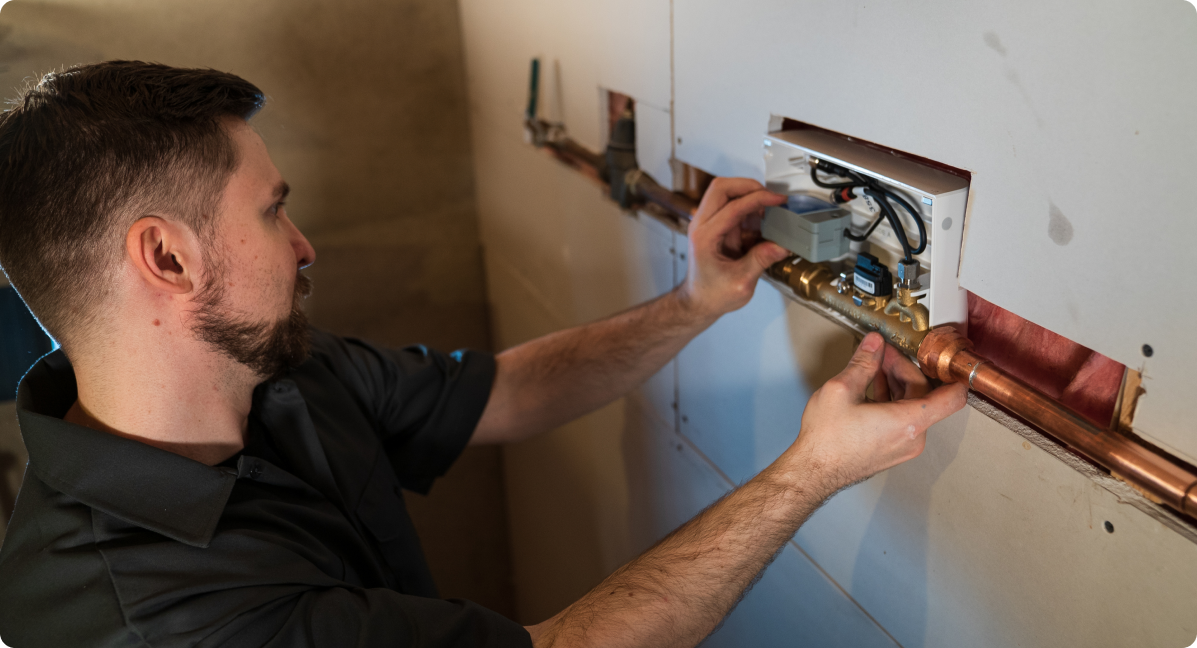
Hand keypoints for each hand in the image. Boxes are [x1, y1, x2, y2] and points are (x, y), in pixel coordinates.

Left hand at [679, 177, 790, 320]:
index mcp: (705, 237)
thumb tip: (781, 245)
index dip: (758, 199)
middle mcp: (702, 225)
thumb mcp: (740, 283)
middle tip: (771, 197)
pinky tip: (762, 222)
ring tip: (769, 211)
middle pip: (722, 187)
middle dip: (749, 186)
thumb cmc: (711, 294)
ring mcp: (707, 223)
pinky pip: (732, 206)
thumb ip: (760, 261)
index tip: (778, 200)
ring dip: (750, 196)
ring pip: (726, 193)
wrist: (699, 301)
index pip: (732, 206)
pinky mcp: (716, 226)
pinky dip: (749, 209)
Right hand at [788, 332, 967, 495]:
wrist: (813, 471)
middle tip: (882, 355)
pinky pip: (903, 421)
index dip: (949, 373)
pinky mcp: (892, 451)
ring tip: (873, 368)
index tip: (936, 358)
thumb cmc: (827, 439)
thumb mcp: (841, 389)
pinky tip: (870, 389)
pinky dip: (891, 401)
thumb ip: (863, 362)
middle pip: (925, 394)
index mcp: (908, 421)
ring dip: (895, 384)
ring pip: (912, 407)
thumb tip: (874, 344)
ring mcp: (904, 447)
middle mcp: (913, 437)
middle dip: (903, 370)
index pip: (952, 396)